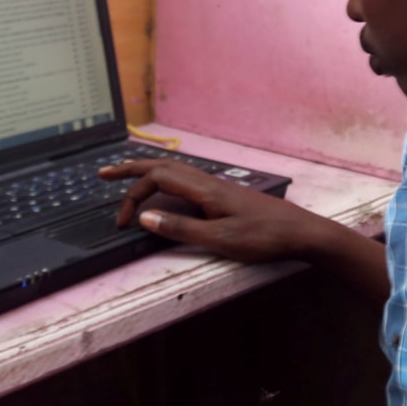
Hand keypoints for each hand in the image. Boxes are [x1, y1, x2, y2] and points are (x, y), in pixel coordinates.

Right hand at [101, 158, 321, 261]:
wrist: (302, 232)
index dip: (133, 196)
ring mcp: (218, 187)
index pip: (157, 179)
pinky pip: (188, 178)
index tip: (122, 222)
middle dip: (131, 168)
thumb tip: (144, 217)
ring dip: (148, 170)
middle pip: (163, 166)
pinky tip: (167, 188)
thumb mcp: (220, 239)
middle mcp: (209, 182)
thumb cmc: (265, 238)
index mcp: (205, 189)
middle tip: (103, 172)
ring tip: (127, 173)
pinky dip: (167, 178)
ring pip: (176, 170)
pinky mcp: (226, 195)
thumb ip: (181, 228)